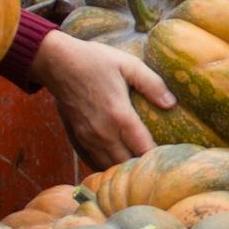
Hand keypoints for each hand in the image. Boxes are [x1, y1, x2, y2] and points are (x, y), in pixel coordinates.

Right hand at [34, 31, 173, 168]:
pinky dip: (107, 166)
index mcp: (120, 116)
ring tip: (138, 164)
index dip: (158, 157)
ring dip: (124, 168)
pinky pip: (94, 162)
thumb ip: (152, 84)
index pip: (144, 149)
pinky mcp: (77, 138)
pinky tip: (117, 160)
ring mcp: (88, 138)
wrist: (57, 63)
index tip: (169, 156)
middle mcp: (103, 133)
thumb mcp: (128, 64)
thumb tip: (171, 103)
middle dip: (142, 166)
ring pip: (109, 167)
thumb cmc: (95, 61)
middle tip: (156, 162)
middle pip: (127, 164)